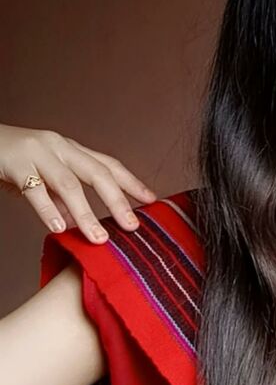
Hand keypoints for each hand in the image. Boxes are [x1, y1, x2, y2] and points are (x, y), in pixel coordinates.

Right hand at [0, 124, 155, 242]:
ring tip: (98, 238)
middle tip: (133, 226)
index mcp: (70, 149)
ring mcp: (38, 153)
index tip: (152, 201)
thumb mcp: (43, 177)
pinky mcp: (15, 163)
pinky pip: (35, 189)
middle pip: (96, 173)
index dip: (131, 182)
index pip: (108, 165)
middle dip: (117, 200)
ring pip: (69, 184)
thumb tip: (78, 223)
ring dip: (87, 213)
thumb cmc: (11, 160)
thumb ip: (60, 199)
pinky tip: (59, 228)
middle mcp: (59, 147)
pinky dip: (48, 209)